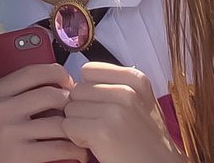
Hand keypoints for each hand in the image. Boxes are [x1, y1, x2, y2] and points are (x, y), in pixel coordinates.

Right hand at [0, 64, 87, 162]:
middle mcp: (1, 110)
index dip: (56, 73)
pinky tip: (77, 151)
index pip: (32, 72)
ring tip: (80, 130)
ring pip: (59, 122)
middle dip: (69, 101)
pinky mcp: (22, 156)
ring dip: (75, 127)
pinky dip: (74, 150)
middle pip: (51, 94)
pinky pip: (59, 148)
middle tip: (76, 108)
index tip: (66, 80)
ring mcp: (12, 133)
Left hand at [61, 63, 185, 162]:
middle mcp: (127, 91)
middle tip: (102, 124)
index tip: (103, 105)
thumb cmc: (145, 139)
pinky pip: (68, 125)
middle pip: (77, 89)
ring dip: (79, 123)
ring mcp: (115, 111)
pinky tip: (96, 144)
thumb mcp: (140, 100)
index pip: (89, 70)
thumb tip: (75, 81)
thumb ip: (112, 85)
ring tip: (101, 134)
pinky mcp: (103, 131)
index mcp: (136, 79)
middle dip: (83, 108)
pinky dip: (76, 137)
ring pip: (70, 107)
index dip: (89, 89)